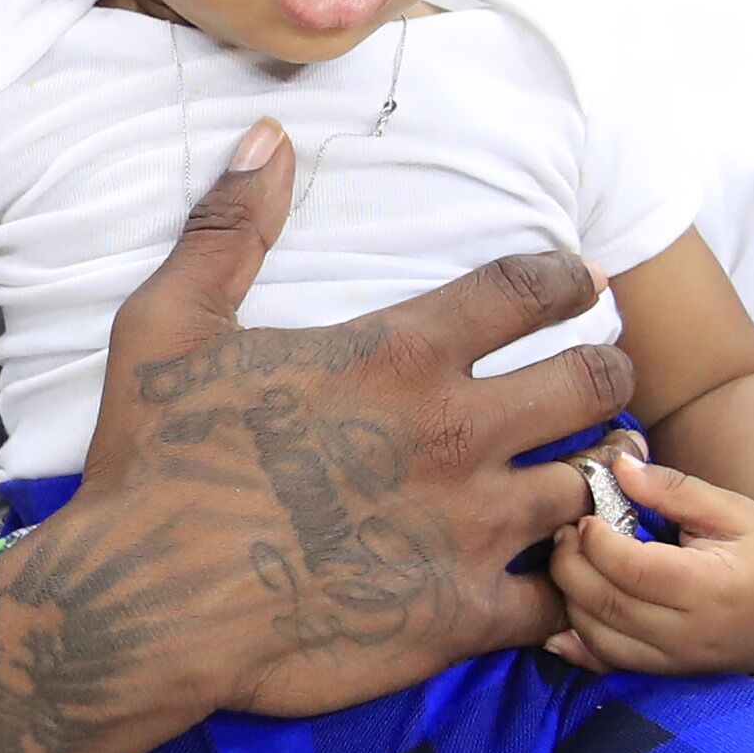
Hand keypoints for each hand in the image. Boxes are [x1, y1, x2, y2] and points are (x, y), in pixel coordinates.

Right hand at [70, 123, 625, 718]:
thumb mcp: (168, 324)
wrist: (146, 604)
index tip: (581, 286)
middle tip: (599, 380)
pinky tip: (555, 580)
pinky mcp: (462, 615)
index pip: (529, 290)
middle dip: (607, 372)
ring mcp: (468, 528)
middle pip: (592, 382)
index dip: (569, 281)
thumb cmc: (156, 462)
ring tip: (594, 478)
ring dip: (596, 478)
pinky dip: (569, 588)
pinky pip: (560, 598)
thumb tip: (267, 137)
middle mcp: (455, 432)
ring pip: (592, 487)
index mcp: (398, 355)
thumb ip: (227, 229)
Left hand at [545, 448, 753, 674]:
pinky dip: (576, 646)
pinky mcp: (669, 673)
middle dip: (571, 565)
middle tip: (564, 532)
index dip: (596, 541)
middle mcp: (692, 633)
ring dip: (569, 600)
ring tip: (572, 560)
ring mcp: (679, 660)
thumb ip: (674, 488)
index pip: (631, 570)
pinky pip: (609, 666)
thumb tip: (620, 466)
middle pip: (606, 604)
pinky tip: (557, 622)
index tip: (585, 515)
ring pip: (599, 638)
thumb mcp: (731, 508)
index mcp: (711, 588)